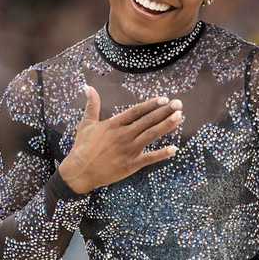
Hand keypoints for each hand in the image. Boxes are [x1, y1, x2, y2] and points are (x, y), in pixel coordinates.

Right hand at [58, 86, 182, 192]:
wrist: (79, 171)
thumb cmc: (82, 147)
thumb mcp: (86, 124)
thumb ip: (92, 105)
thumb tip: (89, 88)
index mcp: (114, 124)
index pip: (136, 111)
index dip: (151, 104)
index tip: (164, 99)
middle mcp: (123, 135)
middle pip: (147, 121)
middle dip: (164, 112)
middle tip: (179, 104)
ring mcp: (128, 150)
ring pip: (151, 135)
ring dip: (166, 126)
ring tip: (179, 117)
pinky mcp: (131, 165)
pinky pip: (149, 158)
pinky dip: (162, 154)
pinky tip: (174, 149)